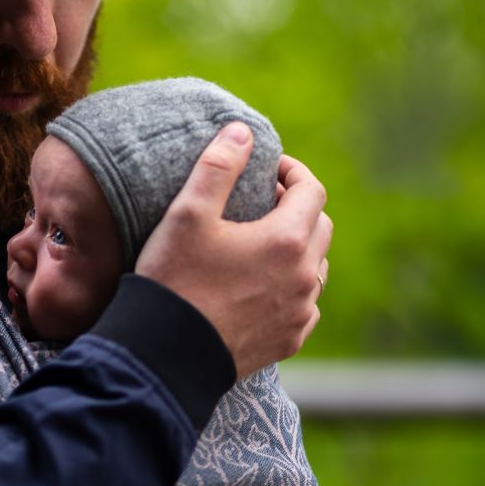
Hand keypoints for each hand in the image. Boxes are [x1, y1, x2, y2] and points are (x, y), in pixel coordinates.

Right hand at [134, 124, 331, 376]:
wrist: (165, 354)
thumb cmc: (174, 280)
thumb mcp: (187, 213)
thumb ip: (218, 166)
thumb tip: (242, 131)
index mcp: (287, 240)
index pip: (310, 190)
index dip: (292, 172)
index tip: (267, 169)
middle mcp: (304, 277)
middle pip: (319, 228)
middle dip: (296, 208)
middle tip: (262, 203)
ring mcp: (300, 313)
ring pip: (313, 269)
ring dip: (295, 250)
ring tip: (259, 245)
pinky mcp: (288, 341)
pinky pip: (303, 306)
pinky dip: (289, 288)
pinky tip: (259, 288)